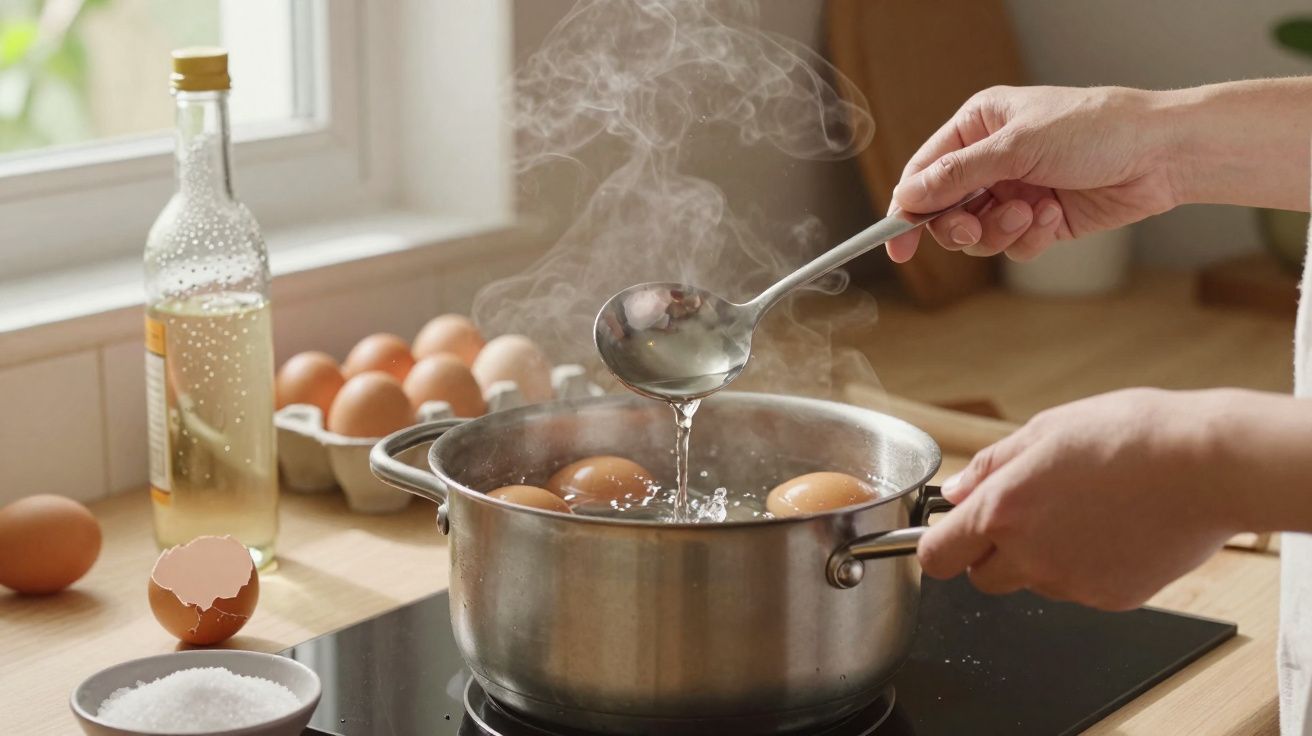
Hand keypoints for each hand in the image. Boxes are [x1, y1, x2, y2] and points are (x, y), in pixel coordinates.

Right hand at [887, 86, 1181, 262]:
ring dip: (1000, 230)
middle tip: (974, 228)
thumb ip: (956, 176)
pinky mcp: (1041, 220)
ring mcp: (1016, 191)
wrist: (1161, 154)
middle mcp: (992, 159)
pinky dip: (1030, 237)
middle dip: (960, 225)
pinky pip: (1013, 244)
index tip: (896, 244)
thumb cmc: (1095, 129)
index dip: (907, 210)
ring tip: (1032, 214)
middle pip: (946, 211)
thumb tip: (906, 197)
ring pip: (979, 233)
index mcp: (978, 127)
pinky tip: (1054, 216)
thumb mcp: (1016, 147)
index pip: (924, 173)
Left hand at [917, 388, 1237, 610]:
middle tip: (1029, 514)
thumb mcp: (1044, 430)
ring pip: (1033, 583)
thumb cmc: (1130, 435)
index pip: (936, 557)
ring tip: (1085, 511)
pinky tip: (1114, 529)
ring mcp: (1071, 583)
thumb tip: (955, 493)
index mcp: (1002, 511)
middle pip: (981, 579)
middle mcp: (1030, 556)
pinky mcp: (1111, 599)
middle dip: (991, 554)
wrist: (1208, 465)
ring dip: (1043, 558)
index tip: (950, 533)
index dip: (939, 546)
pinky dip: (1087, 567)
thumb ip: (990, 467)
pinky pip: (1079, 589)